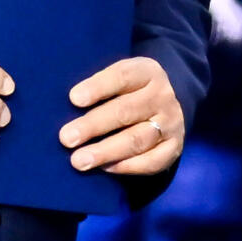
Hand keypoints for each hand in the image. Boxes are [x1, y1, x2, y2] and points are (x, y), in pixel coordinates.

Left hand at [61, 56, 183, 175]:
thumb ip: (98, 87)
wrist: (166, 103)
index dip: (98, 87)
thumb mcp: (119, 77)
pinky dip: (127, 166)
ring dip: (106, 151)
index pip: (122, 77)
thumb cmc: (127, 90)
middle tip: (66, 138)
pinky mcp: (175, 147)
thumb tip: (69, 105)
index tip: (74, 99)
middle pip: (126, 111)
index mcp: (147, 71)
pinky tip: (104, 168)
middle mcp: (162, 96)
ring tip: (79, 160)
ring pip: (137, 139)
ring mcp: (171, 123)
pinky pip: (152, 161)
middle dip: (93, 125)